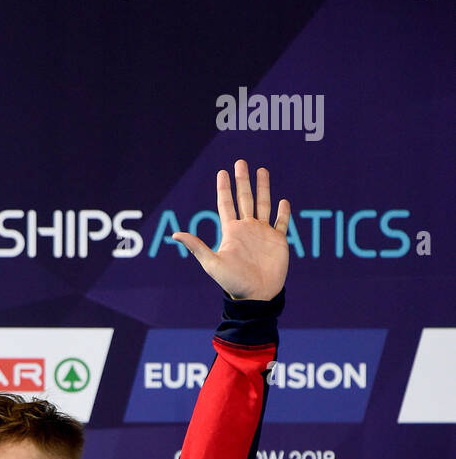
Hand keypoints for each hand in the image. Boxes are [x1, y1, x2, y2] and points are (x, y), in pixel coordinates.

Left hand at [172, 160, 289, 300]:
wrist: (256, 296)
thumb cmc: (233, 282)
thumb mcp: (212, 263)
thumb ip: (196, 247)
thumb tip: (174, 235)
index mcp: (231, 232)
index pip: (226, 204)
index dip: (224, 188)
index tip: (222, 171)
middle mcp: (247, 229)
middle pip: (245, 198)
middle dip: (243, 180)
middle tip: (241, 162)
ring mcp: (263, 234)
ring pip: (263, 205)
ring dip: (263, 188)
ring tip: (262, 170)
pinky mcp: (278, 241)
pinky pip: (280, 223)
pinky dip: (282, 212)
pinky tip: (282, 201)